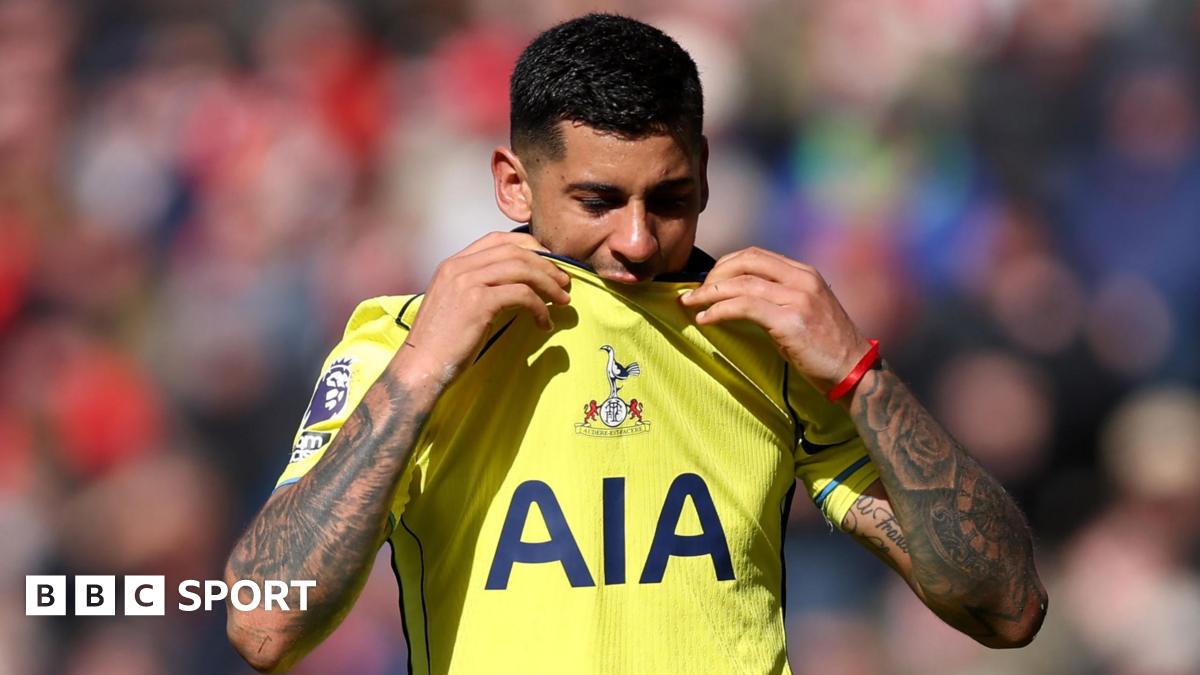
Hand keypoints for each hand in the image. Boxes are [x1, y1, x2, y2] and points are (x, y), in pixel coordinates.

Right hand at [400, 231, 570, 384]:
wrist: (421, 367)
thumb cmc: (441, 344)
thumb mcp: (456, 304)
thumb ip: (478, 288)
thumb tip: (516, 287)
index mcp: (453, 264)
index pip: (497, 239)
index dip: (529, 246)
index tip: (549, 262)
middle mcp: (459, 267)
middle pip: (515, 251)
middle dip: (546, 265)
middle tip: (565, 282)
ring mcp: (467, 282)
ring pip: (522, 269)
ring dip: (548, 284)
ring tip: (563, 300)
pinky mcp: (478, 302)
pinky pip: (522, 295)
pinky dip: (539, 308)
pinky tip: (544, 323)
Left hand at [679, 247, 869, 395]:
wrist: (853, 371)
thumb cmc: (825, 346)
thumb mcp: (803, 310)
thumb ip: (777, 297)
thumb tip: (736, 297)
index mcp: (804, 273)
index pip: (756, 255)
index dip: (725, 264)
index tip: (708, 280)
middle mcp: (802, 279)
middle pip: (746, 262)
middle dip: (714, 274)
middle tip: (695, 293)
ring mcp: (798, 298)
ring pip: (741, 284)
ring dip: (709, 293)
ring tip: (690, 304)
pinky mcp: (790, 321)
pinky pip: (744, 307)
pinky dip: (719, 310)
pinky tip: (705, 319)